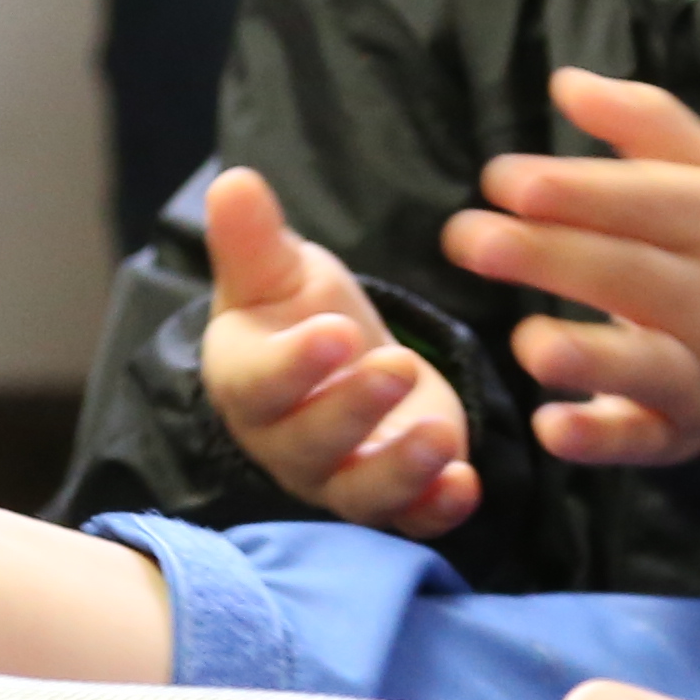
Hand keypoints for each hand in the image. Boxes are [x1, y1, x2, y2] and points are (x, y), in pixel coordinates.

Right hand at [199, 165, 477, 538]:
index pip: (259, 384)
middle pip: (310, 445)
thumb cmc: (297, 313)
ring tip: (440, 434)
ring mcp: (341, 477)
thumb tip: (232, 181)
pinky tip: (467, 482)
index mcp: (248, 382)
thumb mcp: (278, 271)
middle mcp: (288, 442)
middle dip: (353, 410)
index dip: (294, 365)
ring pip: (361, 494)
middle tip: (396, 365)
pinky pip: (411, 519)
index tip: (335, 331)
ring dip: (401, 470)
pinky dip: (437, 509)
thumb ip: (254, 238)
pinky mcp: (397, 496)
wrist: (342, 361)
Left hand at [437, 69, 699, 466]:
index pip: (645, 201)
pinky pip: (644, 439)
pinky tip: (552, 430)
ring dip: (587, 358)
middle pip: (630, 275)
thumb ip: (644, 121)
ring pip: (646, 363)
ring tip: (527, 342)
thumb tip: (565, 81)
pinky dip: (601, 441)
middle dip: (548, 257)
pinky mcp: (683, 430)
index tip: (501, 180)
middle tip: (467, 238)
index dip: (573, 191)